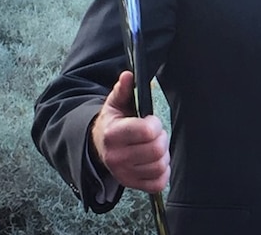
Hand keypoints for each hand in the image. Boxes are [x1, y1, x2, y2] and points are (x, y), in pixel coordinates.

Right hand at [90, 71, 169, 193]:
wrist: (98, 147)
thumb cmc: (113, 123)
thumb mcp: (116, 104)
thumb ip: (123, 89)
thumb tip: (128, 76)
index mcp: (113, 134)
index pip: (147, 132)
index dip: (155, 124)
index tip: (150, 121)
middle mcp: (116, 157)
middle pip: (157, 149)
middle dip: (161, 138)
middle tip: (154, 134)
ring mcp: (123, 173)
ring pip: (160, 166)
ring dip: (162, 154)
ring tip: (153, 146)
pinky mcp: (131, 184)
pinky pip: (158, 183)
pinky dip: (162, 172)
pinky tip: (154, 161)